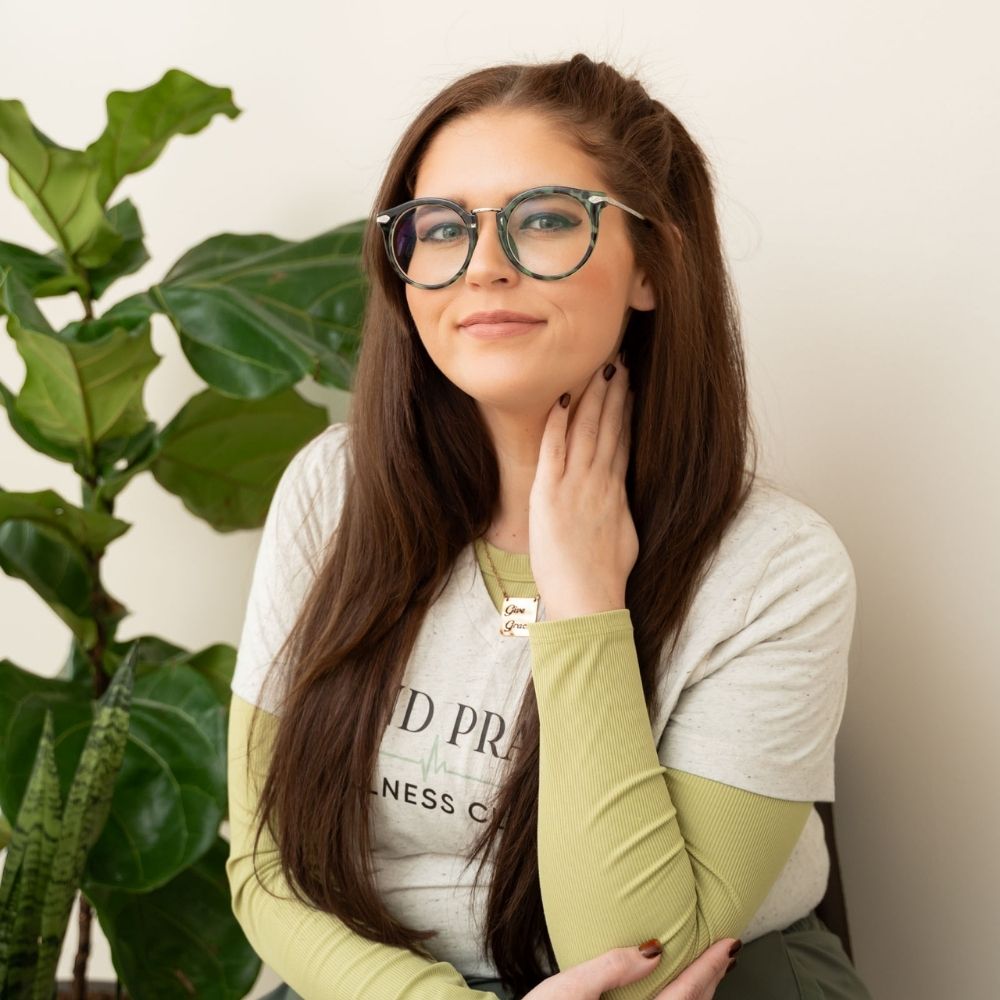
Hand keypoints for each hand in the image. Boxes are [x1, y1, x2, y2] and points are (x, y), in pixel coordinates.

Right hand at [520, 937, 738, 999]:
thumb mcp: (569, 989)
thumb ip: (611, 967)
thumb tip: (654, 949)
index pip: (686, 994)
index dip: (709, 967)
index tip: (729, 944)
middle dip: (712, 980)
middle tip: (726, 951)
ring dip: (699, 996)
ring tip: (709, 970)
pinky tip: (679, 994)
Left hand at [529, 355, 637, 620]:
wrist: (590, 600)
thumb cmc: (605, 578)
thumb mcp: (623, 538)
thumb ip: (617, 511)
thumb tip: (616, 500)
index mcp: (616, 492)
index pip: (622, 440)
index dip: (625, 410)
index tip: (629, 385)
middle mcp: (599, 483)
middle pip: (608, 427)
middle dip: (612, 392)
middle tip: (617, 361)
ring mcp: (576, 486)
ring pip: (585, 430)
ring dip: (590, 397)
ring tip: (597, 368)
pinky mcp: (551, 495)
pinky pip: (554, 450)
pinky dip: (557, 423)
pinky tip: (560, 399)